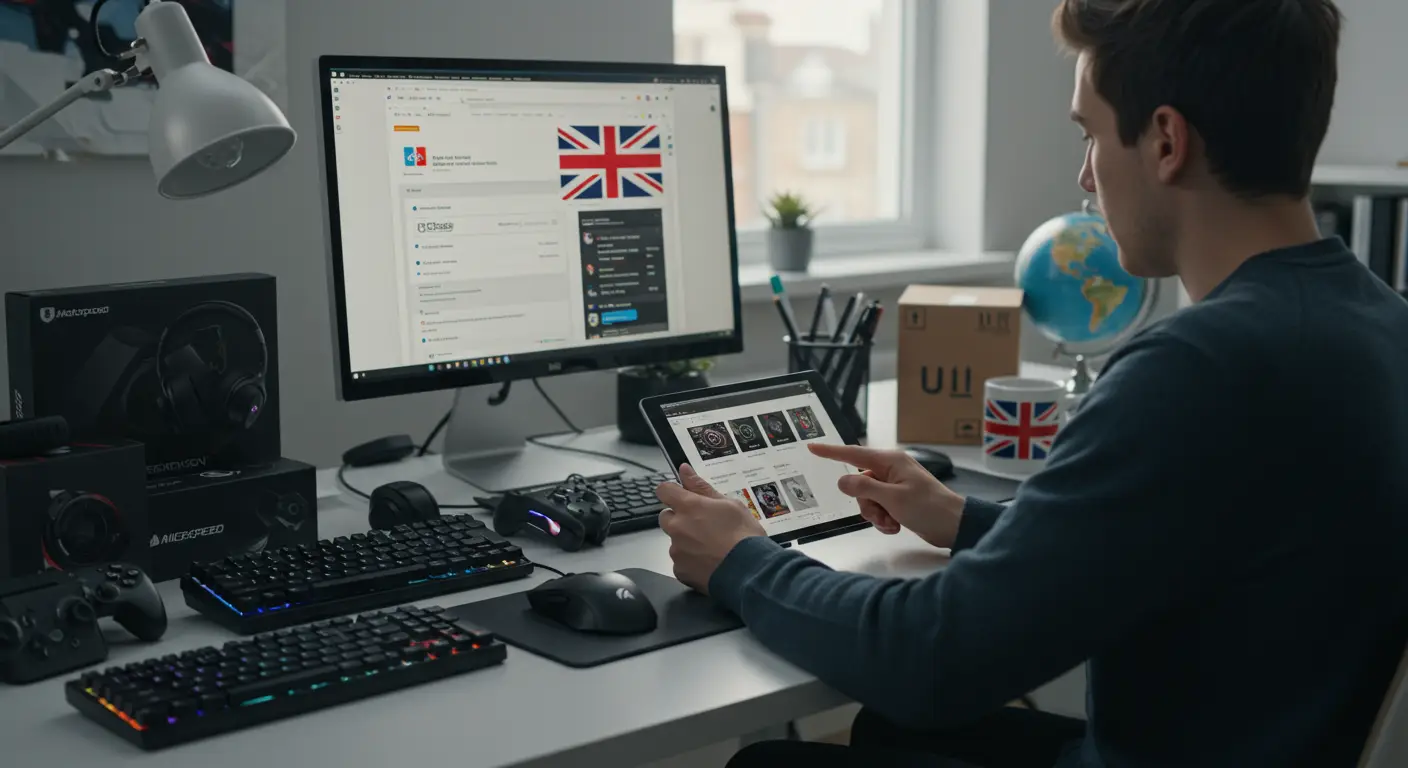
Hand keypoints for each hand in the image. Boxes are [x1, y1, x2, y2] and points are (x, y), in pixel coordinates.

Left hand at [656, 464, 766, 592]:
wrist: (750, 572)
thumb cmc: (744, 535)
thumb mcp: (730, 504)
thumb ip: (702, 487)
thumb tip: (684, 470)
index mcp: (688, 506)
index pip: (664, 490)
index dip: (672, 492)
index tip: (683, 497)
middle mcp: (677, 527)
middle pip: (665, 517)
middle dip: (679, 518)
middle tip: (703, 525)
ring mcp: (677, 551)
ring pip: (674, 541)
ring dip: (686, 541)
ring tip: (711, 548)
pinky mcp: (680, 571)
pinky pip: (680, 562)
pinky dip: (691, 561)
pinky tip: (709, 562)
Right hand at [807, 443, 966, 548]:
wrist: (954, 526)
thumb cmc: (928, 507)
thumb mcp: (892, 498)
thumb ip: (864, 487)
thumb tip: (842, 480)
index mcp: (890, 461)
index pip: (853, 453)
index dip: (831, 452)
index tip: (812, 448)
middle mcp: (891, 470)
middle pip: (859, 483)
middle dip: (866, 504)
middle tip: (881, 515)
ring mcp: (895, 485)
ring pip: (867, 499)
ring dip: (875, 514)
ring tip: (891, 523)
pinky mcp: (899, 500)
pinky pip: (879, 508)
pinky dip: (883, 519)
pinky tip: (896, 526)